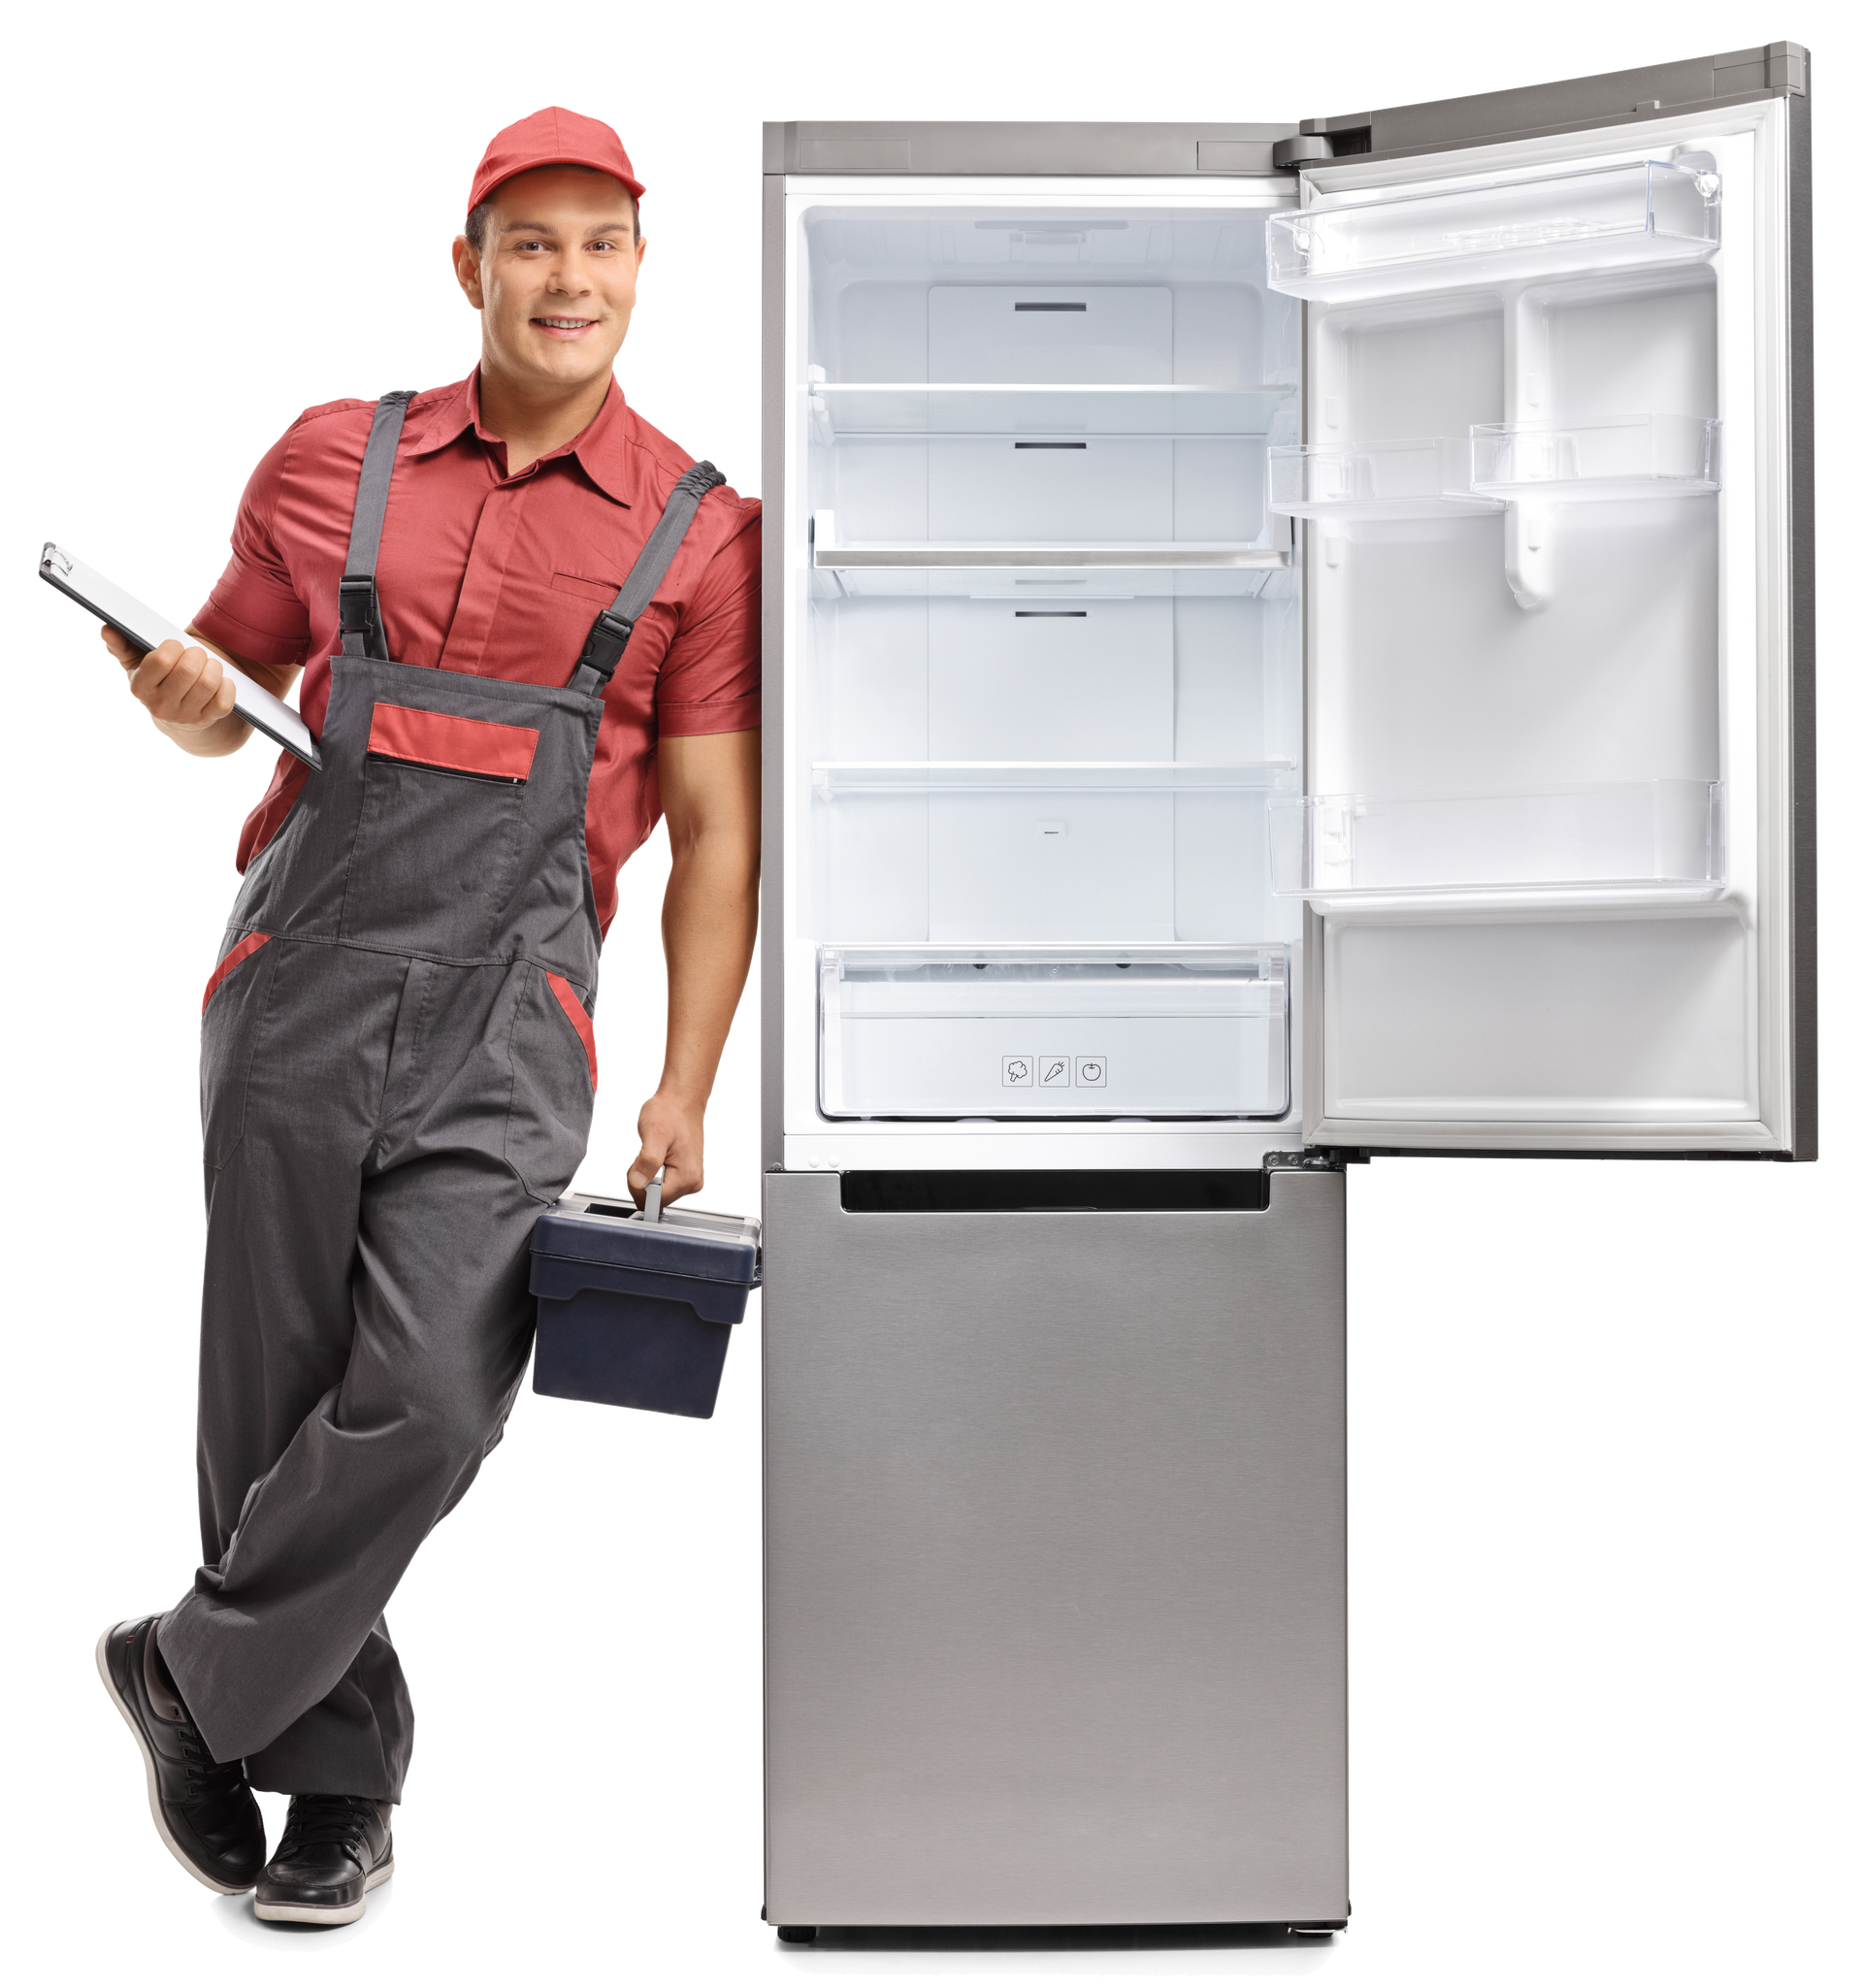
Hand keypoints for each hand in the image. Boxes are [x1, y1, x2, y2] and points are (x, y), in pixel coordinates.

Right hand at [101, 623, 236, 731]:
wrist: (177, 715)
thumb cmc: (157, 679)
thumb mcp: (136, 663)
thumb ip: (121, 645)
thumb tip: (107, 628)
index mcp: (141, 687)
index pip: (160, 660)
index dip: (173, 647)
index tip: (176, 645)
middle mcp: (161, 705)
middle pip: (187, 671)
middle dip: (197, 654)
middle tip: (197, 653)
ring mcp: (185, 716)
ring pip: (207, 684)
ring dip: (214, 668)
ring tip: (210, 664)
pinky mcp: (207, 720)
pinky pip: (224, 701)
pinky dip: (227, 686)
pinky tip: (222, 680)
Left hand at [627, 1090, 706, 1208]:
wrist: (681, 1101)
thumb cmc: (669, 1113)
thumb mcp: (654, 1133)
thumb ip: (648, 1160)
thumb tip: (639, 1182)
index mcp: (687, 1177)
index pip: (654, 1201)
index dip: (640, 1185)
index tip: (643, 1164)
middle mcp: (692, 1182)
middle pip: (656, 1199)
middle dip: (645, 1180)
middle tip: (649, 1154)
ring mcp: (690, 1179)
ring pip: (658, 1192)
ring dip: (650, 1175)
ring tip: (656, 1152)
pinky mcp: (686, 1175)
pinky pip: (663, 1184)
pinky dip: (655, 1172)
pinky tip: (661, 1155)